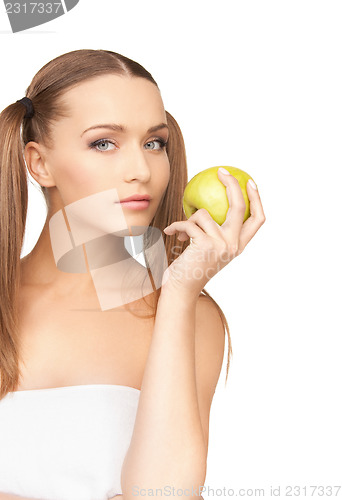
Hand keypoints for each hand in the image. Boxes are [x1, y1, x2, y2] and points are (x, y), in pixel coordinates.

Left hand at [162, 169, 265, 296]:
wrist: (180, 289)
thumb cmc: (191, 267)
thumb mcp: (208, 248)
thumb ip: (215, 231)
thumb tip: (210, 201)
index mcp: (239, 245)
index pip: (257, 219)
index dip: (257, 198)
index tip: (250, 181)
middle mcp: (234, 245)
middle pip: (240, 207)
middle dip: (232, 184)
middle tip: (221, 171)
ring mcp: (221, 245)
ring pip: (204, 213)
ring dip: (188, 218)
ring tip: (181, 230)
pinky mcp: (205, 244)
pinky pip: (188, 222)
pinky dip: (176, 226)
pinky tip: (170, 231)